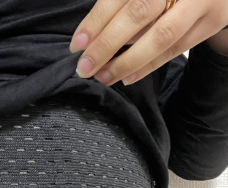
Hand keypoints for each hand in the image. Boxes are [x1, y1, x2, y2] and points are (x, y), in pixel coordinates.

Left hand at [69, 0, 227, 85]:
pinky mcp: (212, 20)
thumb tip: (92, 38)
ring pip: (160, 36)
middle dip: (107, 45)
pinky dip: (149, 66)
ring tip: (103, 77)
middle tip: (85, 68)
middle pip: (139, 14)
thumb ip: (122, 5)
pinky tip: (127, 77)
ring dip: (127, 62)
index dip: (96, 20)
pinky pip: (176, 49)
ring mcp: (200, 0)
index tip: (77, 45)